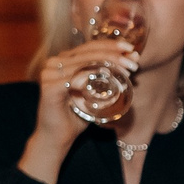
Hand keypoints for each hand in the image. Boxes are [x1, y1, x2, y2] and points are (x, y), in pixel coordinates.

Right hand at [18, 37, 140, 183]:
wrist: (57, 138)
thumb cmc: (77, 116)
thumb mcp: (95, 93)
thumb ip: (108, 77)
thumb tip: (132, 61)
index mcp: (63, 60)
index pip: (89, 47)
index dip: (111, 45)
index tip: (131, 48)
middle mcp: (53, 63)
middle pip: (87, 53)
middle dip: (114, 55)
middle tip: (133, 61)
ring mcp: (49, 74)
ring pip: (83, 64)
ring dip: (108, 65)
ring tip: (127, 70)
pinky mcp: (49, 88)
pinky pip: (74, 79)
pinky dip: (91, 77)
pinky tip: (107, 77)